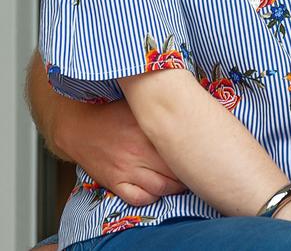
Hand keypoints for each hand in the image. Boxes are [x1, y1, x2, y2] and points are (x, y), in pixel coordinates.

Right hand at [59, 98, 185, 205]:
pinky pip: (138, 198)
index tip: (200, 150)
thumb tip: (184, 104)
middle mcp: (139, 151)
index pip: (178, 145)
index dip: (193, 151)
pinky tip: (158, 191)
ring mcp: (126, 169)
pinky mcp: (114, 181)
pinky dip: (152, 198)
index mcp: (147, 129)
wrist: (79, 126)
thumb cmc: (110, 112)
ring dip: (175, 188)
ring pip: (160, 187)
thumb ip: (159, 107)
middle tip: (195, 169)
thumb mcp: (137, 105)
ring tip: (182, 182)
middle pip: (174, 169)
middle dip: (188, 172)